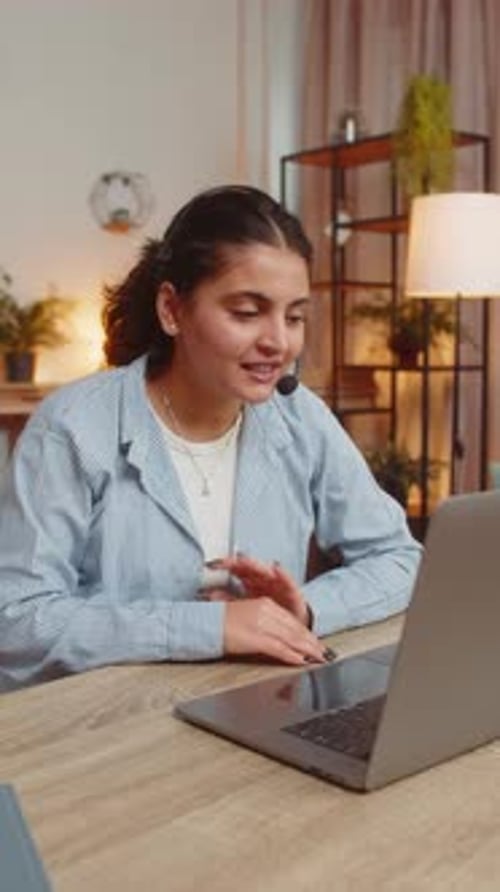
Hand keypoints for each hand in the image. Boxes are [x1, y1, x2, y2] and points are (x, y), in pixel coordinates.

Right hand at [205, 589, 324, 665]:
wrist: (202, 624)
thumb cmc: (219, 623)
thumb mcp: (245, 616)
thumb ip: (262, 623)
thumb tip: (276, 637)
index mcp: (264, 604)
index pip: (291, 620)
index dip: (305, 632)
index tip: (315, 641)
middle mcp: (265, 611)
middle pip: (294, 629)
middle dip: (311, 642)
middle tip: (324, 652)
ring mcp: (261, 624)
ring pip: (291, 638)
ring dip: (307, 650)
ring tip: (318, 658)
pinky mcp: (255, 637)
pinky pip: (279, 648)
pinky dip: (292, 656)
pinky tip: (301, 661)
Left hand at [207, 554, 310, 626]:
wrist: (291, 622)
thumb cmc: (267, 613)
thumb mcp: (245, 607)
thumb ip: (228, 601)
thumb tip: (206, 596)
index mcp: (250, 580)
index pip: (235, 568)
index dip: (223, 565)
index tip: (210, 564)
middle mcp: (262, 577)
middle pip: (247, 566)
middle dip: (236, 562)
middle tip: (224, 561)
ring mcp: (276, 582)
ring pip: (264, 570)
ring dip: (254, 565)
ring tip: (244, 560)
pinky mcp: (291, 590)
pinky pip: (287, 581)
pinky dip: (282, 574)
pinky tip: (276, 568)